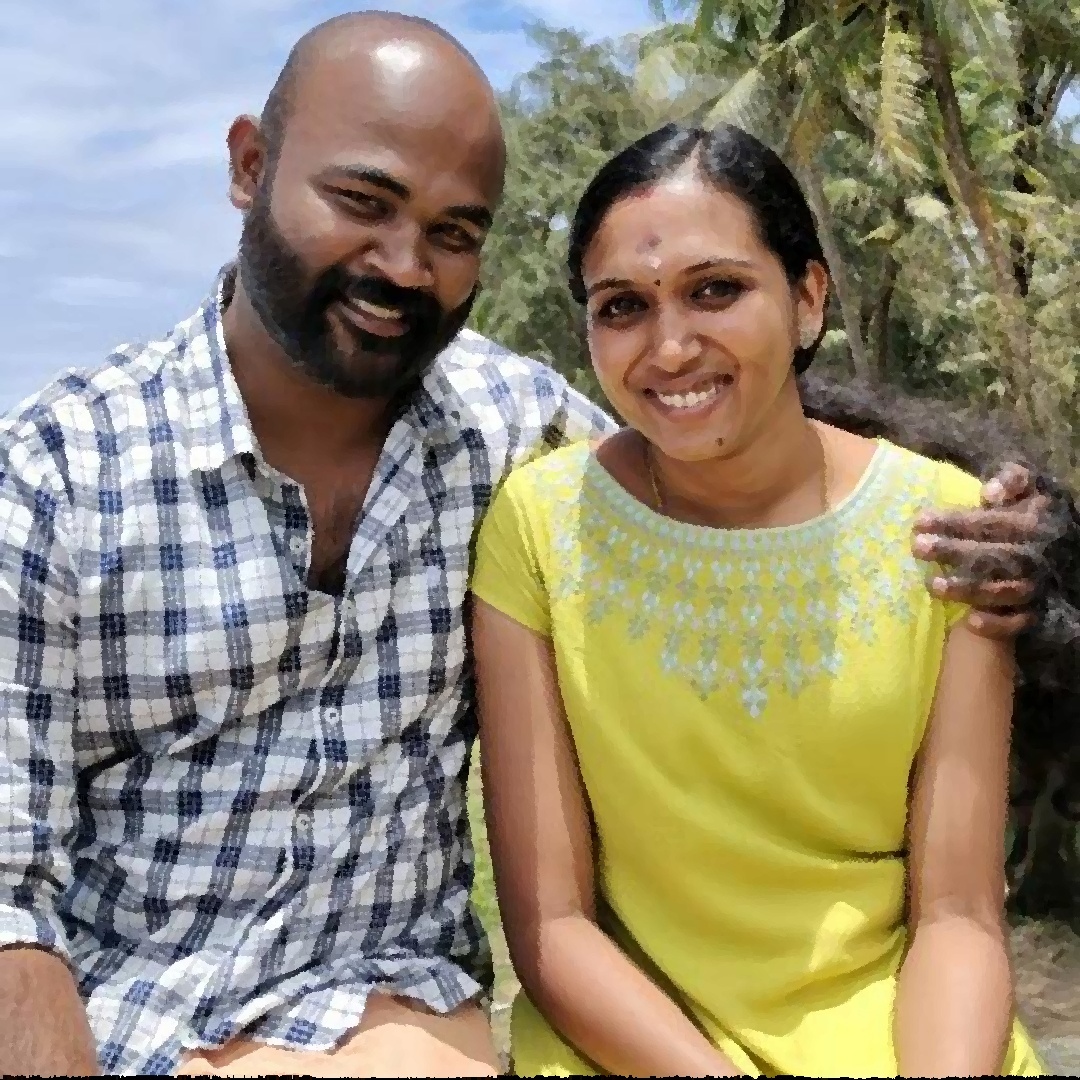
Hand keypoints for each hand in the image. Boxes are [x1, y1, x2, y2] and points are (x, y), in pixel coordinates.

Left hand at [911, 463, 1053, 639]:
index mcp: (1033, 523)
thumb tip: (990, 491)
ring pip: (1004, 591)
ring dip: (968, 589)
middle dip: (953, 552)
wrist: (1050, 549)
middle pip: (994, 556)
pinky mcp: (1034, 612)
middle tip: (917, 547)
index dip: (956, 522)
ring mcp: (1036, 586)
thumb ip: (1012, 481)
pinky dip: (996, 624)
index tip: (920, 520)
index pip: (992, 523)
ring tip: (933, 585)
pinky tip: (970, 621)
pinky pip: (1018, 623)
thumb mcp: (1025, 492)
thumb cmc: (1024, 516)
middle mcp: (1035, 556)